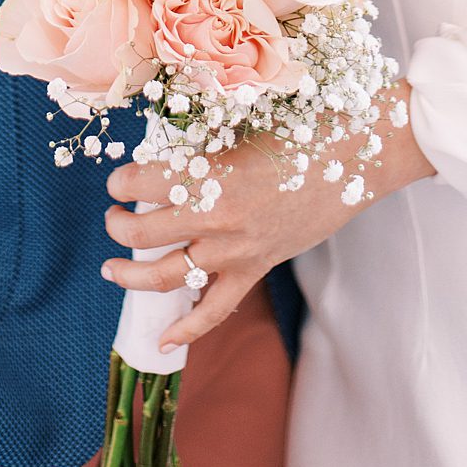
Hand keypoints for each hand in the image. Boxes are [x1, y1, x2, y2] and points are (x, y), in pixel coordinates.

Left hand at [102, 84, 433, 348]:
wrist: (354, 152)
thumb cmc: (298, 125)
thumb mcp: (240, 125)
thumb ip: (202, 146)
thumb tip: (164, 156)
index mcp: (207, 174)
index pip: (139, 185)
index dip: (121, 182)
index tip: (119, 180)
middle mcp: (215, 218)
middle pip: (142, 233)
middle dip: (118, 226)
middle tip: (114, 217)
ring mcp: (236, 250)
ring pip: (166, 276)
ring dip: (131, 274)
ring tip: (111, 268)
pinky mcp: (256, 269)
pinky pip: (215, 310)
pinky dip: (187, 329)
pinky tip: (162, 341)